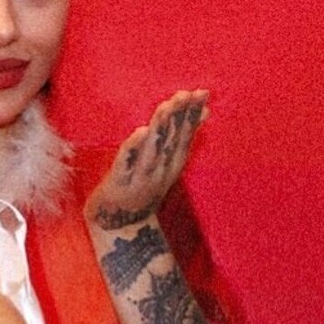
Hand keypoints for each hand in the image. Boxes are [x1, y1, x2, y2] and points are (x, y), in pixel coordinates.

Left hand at [85, 89, 208, 230]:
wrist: (120, 230)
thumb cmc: (142, 192)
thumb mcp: (168, 167)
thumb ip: (181, 139)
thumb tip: (205, 112)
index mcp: (171, 166)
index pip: (185, 135)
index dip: (192, 114)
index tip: (202, 92)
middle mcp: (160, 172)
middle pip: (171, 140)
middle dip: (180, 116)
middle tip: (187, 93)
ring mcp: (140, 179)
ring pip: (152, 149)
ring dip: (161, 127)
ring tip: (167, 105)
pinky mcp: (118, 184)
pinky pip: (126, 163)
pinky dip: (134, 147)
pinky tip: (141, 131)